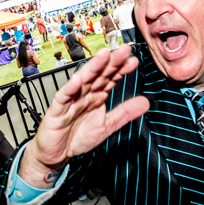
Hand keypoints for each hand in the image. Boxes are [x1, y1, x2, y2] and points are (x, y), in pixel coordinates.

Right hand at [20, 46, 148, 183]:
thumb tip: (146, 102)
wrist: (57, 154)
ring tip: (104, 55)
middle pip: (99, 75)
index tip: (134, 60)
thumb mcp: (107, 126)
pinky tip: (78, 79)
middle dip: (111, 63)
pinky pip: (63, 98)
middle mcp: (84, 94)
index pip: (110, 79)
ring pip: (82, 81)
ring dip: (93, 68)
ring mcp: (70, 101)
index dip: (122, 70)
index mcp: (96, 96)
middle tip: (124, 50)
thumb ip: (124, 113)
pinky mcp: (57, 111)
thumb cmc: (78, 137)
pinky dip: (70, 89)